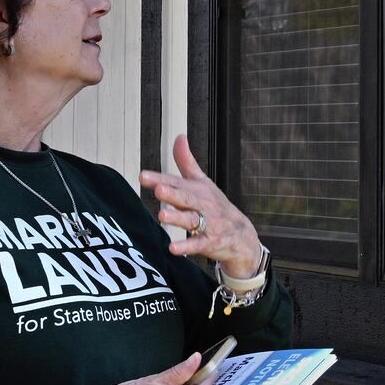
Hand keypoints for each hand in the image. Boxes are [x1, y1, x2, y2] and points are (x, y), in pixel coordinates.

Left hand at [139, 134, 263, 280]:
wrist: (241, 235)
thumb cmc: (217, 206)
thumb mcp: (203, 182)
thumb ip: (187, 162)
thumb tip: (179, 136)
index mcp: (198, 189)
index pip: (177, 183)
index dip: (160, 179)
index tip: (142, 176)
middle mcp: (203, 204)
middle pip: (186, 198)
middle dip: (172, 193)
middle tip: (158, 189)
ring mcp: (208, 223)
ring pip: (191, 220)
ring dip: (178, 217)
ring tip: (162, 216)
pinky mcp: (210, 242)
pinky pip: (198, 244)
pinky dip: (187, 247)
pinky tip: (173, 249)